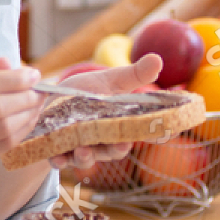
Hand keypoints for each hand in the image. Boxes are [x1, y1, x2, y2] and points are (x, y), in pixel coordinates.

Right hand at [0, 58, 44, 188]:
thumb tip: (10, 64)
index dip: (14, 79)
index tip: (33, 75)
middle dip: (26, 97)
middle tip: (40, 92)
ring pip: (2, 129)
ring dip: (27, 116)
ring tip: (37, 106)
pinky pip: (0, 147)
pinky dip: (20, 133)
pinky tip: (26, 123)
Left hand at [43, 53, 162, 169]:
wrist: (53, 97)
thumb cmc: (87, 90)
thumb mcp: (110, 81)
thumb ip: (134, 74)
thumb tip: (157, 59)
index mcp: (122, 125)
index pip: (145, 133)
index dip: (157, 135)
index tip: (166, 133)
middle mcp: (104, 142)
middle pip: (115, 151)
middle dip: (117, 149)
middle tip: (121, 144)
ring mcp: (81, 148)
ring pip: (87, 158)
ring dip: (86, 157)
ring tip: (83, 150)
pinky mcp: (59, 151)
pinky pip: (60, 160)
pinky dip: (59, 160)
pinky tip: (57, 158)